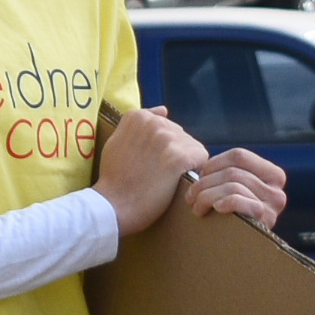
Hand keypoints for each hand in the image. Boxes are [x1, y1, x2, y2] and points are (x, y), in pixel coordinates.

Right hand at [95, 107, 212, 233]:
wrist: (113, 204)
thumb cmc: (114, 178)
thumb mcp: (116, 142)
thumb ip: (137, 125)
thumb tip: (163, 110)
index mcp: (137, 116)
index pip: (167, 127)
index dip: (163, 147)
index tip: (150, 161)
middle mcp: (154, 122)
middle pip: (181, 136)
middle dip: (175, 152)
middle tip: (157, 173)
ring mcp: (166, 139)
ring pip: (193, 147)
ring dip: (186, 163)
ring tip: (166, 178)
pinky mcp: (179, 157)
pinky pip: (201, 158)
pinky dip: (195, 170)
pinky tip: (178, 180)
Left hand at [185, 144, 288, 229]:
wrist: (238, 255)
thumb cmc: (228, 216)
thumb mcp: (234, 190)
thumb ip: (230, 174)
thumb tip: (198, 158)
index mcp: (272, 174)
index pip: (239, 156)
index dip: (213, 164)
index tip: (199, 177)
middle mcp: (278, 189)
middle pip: (232, 172)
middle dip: (204, 183)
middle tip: (190, 196)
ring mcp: (274, 205)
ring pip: (232, 185)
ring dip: (206, 195)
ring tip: (196, 206)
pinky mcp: (266, 219)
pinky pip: (239, 200)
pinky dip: (223, 202)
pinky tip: (215, 209)